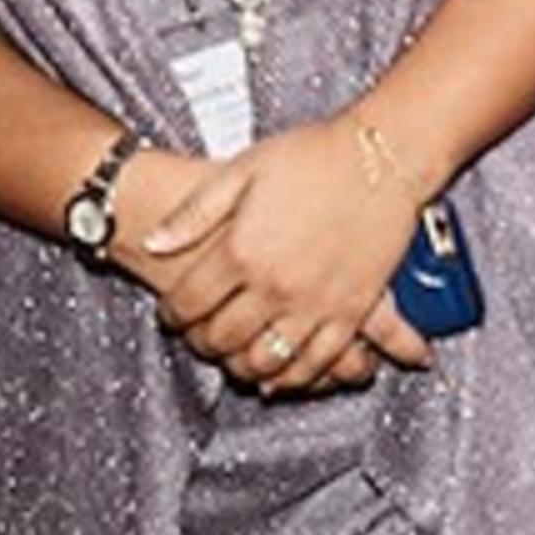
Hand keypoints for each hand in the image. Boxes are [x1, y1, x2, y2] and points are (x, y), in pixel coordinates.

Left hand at [133, 117, 433, 395]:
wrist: (381, 158)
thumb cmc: (311, 156)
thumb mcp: (241, 170)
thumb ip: (194, 212)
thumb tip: (153, 242)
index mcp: (241, 249)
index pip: (190, 302)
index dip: (172, 314)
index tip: (170, 314)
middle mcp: (275, 285)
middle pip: (223, 339)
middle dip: (201, 344)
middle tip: (197, 338)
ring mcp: (315, 304)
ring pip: (266, 362)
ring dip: (242, 367)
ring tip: (233, 358)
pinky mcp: (351, 313)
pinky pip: (317, 364)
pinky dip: (294, 378)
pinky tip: (282, 375)